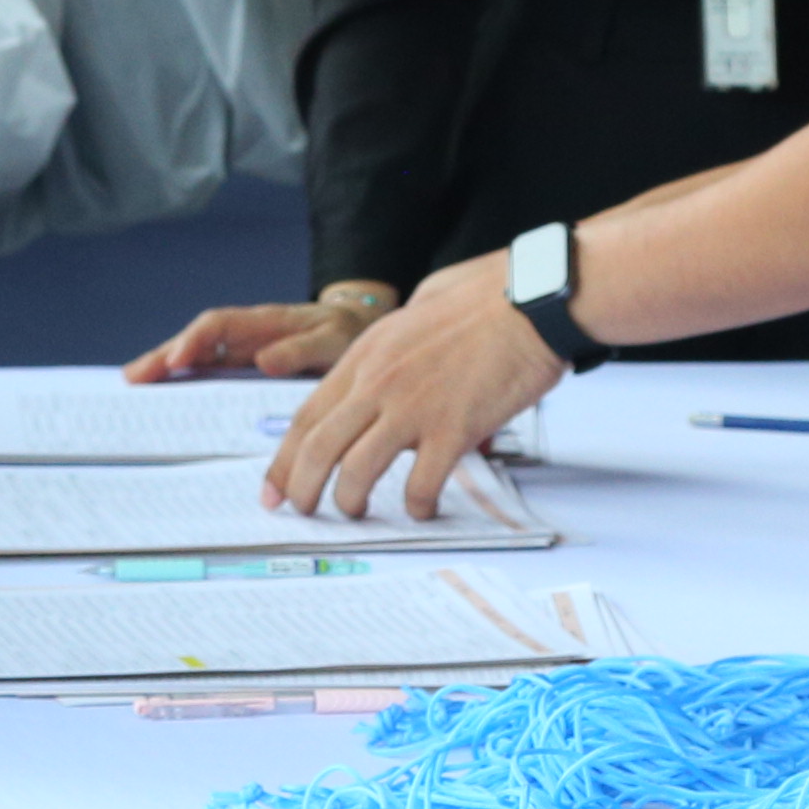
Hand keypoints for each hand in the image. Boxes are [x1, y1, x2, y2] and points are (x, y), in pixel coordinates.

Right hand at [131, 294, 385, 384]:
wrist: (359, 330)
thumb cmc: (346, 334)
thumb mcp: (334, 340)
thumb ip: (302, 350)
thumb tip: (263, 361)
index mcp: (264, 322)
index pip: (218, 326)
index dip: (193, 341)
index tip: (174, 361)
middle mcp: (246, 334)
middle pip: (194, 340)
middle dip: (162, 356)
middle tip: (131, 378)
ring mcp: (241, 352)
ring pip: (195, 357)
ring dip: (164, 370)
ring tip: (133, 386)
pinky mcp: (243, 369)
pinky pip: (208, 374)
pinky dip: (183, 382)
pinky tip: (164, 398)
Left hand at [267, 262, 561, 520]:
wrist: (532, 299)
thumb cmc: (485, 297)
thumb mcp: (417, 308)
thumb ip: (393, 343)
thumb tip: (388, 362)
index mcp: (366, 353)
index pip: (308, 415)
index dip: (284, 458)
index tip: (275, 487)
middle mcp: (379, 382)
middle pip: (318, 447)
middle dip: (301, 488)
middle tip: (301, 511)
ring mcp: (413, 406)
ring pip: (356, 470)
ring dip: (349, 501)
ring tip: (356, 512)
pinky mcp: (453, 428)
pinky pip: (420, 483)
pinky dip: (416, 505)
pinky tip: (422, 508)